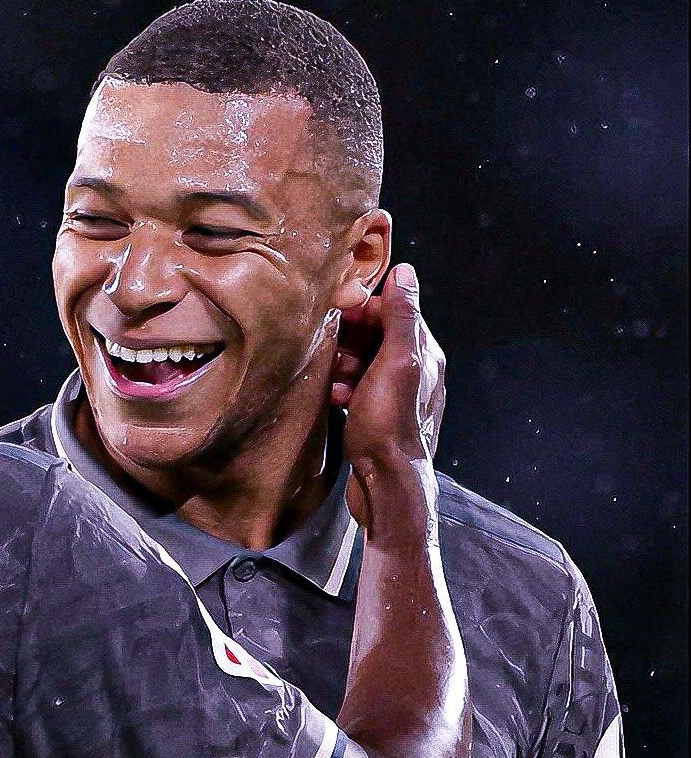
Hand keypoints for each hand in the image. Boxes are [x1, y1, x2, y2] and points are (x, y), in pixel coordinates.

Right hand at [331, 264, 445, 523]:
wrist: (387, 485)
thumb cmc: (390, 425)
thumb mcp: (395, 363)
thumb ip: (400, 317)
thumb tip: (405, 272)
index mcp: (425, 353)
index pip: (394, 310)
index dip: (362, 310)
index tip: (336, 317)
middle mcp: (418, 371)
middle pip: (377, 334)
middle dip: (350, 338)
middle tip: (331, 353)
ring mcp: (400, 394)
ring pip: (365, 361)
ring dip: (344, 364)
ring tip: (333, 379)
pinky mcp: (383, 415)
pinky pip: (360, 387)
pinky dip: (346, 387)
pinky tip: (336, 398)